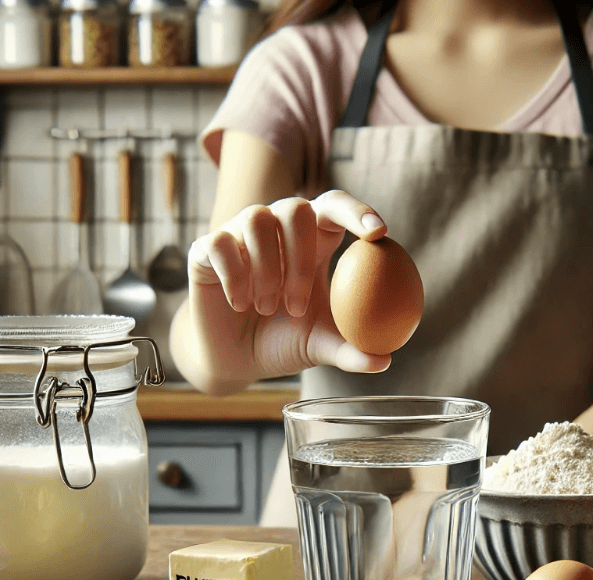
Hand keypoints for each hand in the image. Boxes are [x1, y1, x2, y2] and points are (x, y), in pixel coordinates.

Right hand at [178, 190, 390, 390]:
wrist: (235, 358)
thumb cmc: (285, 343)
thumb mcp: (320, 347)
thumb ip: (351, 350)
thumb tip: (385, 360)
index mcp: (313, 240)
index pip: (336, 206)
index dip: (357, 211)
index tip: (378, 235)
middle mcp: (277, 227)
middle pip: (296, 209)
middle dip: (301, 258)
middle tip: (297, 306)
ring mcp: (240, 233)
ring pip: (257, 219)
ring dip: (267, 269)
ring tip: (267, 308)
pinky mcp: (207, 248)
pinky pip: (221, 243)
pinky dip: (234, 276)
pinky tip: (240, 304)